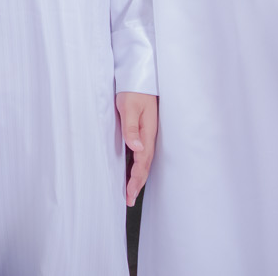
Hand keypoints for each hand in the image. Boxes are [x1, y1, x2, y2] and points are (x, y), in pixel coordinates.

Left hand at [117, 91, 157, 205]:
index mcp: (147, 133)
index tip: (129, 193)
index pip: (142, 162)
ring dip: (137, 177)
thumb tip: (137, 148)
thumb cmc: (134, 90)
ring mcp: (146, 135)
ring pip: (143, 161)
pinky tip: (132, 171)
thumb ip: (132, 127)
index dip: (136, 179)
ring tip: (131, 193)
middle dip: (137, 184)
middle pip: (144, 166)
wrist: (140, 77)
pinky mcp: (142, 130)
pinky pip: (140, 153)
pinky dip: (136, 166)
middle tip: (129, 200)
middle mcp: (148, 137)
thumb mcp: (130, 107)